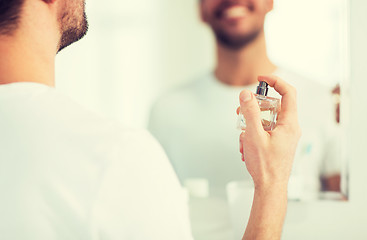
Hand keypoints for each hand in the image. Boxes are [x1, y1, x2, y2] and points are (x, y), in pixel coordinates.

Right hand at [238, 75, 300, 190]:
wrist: (270, 188)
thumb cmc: (265, 165)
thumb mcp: (254, 135)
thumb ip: (249, 112)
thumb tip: (246, 94)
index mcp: (289, 123)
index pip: (288, 93)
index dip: (275, 82)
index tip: (260, 79)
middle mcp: (289, 128)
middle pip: (272, 106)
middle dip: (254, 108)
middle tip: (240, 112)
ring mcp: (283, 136)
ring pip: (265, 120)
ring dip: (250, 126)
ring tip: (243, 139)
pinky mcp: (277, 143)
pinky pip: (264, 131)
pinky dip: (253, 135)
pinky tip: (246, 147)